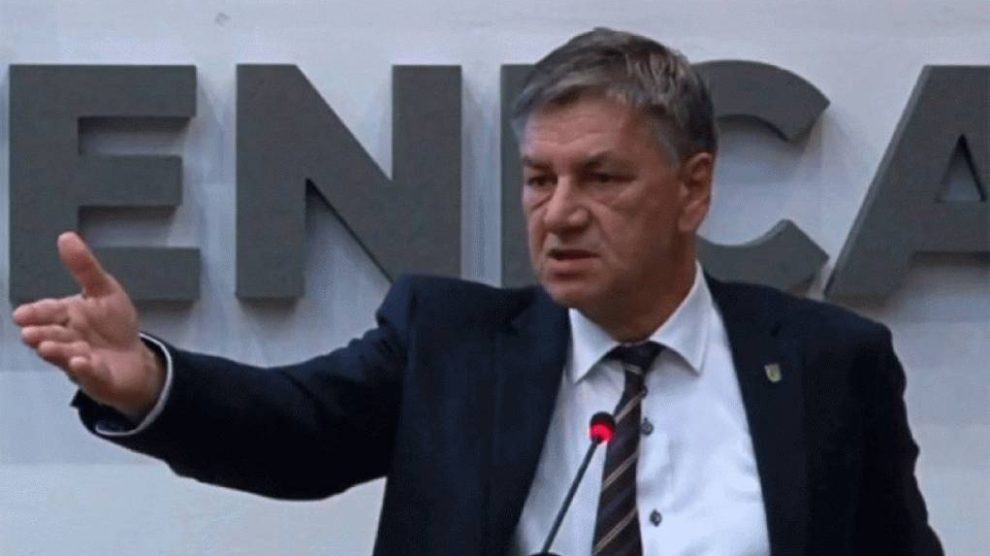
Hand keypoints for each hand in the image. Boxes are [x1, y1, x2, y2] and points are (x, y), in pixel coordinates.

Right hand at [12, 232, 164, 421]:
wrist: (135, 360)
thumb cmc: (113, 325)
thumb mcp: (104, 290)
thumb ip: (85, 268)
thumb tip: (66, 236)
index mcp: (67, 317)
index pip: (48, 312)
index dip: (36, 313)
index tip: (21, 314)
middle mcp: (68, 339)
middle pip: (52, 335)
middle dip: (41, 334)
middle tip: (29, 334)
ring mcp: (80, 360)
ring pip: (65, 355)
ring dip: (57, 351)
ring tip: (47, 347)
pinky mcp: (97, 377)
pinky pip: (90, 373)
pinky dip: (85, 368)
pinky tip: (82, 362)